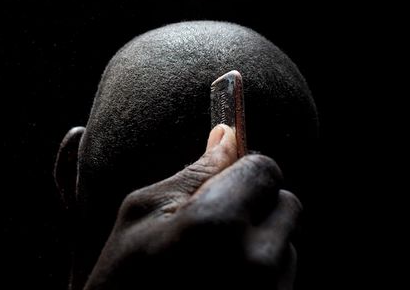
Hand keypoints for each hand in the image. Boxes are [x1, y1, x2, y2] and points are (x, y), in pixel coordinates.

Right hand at [85, 124, 300, 289]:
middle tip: (216, 226)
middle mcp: (257, 262)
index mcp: (218, 224)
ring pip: (287, 243)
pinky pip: (284, 277)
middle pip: (287, 204)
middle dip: (257, 206)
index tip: (225, 180)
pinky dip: (262, 274)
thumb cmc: (121, 278)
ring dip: (260, 243)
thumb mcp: (143, 212)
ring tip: (214, 263)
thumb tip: (227, 135)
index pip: (265, 168)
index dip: (243, 170)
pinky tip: (223, 282)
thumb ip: (195, 172)